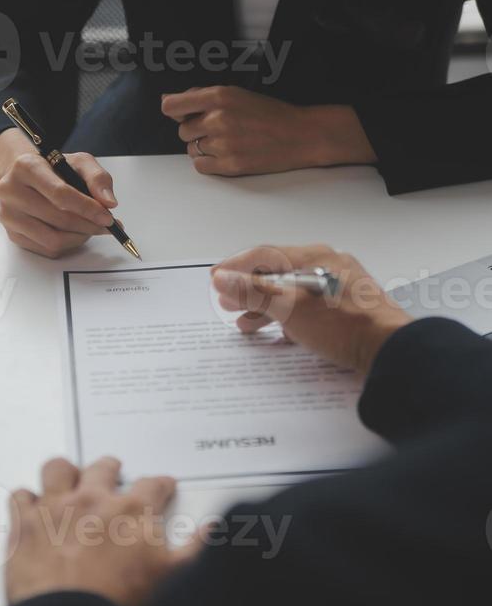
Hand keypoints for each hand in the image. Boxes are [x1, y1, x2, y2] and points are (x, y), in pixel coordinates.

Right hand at [0, 129, 117, 258]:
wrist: (23, 177)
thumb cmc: (52, 170)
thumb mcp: (78, 162)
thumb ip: (97, 178)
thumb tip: (109, 202)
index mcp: (26, 167)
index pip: (60, 194)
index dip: (88, 208)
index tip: (108, 217)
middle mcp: (11, 191)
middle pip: (59, 218)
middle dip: (89, 225)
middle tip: (107, 225)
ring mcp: (8, 215)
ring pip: (53, 239)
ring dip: (80, 237)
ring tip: (90, 228)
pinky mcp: (12, 234)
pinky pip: (47, 249)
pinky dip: (68, 244)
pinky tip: (74, 232)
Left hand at [6, 457, 199, 605]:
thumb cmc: (120, 602)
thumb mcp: (172, 578)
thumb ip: (195, 548)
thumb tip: (213, 529)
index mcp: (131, 510)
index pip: (152, 484)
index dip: (160, 485)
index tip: (162, 487)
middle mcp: (92, 499)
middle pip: (102, 468)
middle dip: (110, 469)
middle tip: (113, 474)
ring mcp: (55, 508)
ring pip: (57, 469)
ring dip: (64, 473)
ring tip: (68, 480)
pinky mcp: (24, 525)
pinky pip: (20, 496)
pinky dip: (26, 500)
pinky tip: (31, 508)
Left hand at [161, 86, 374, 176]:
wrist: (300, 134)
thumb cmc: (271, 113)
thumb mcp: (237, 93)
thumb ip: (205, 97)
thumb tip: (173, 102)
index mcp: (219, 97)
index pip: (172, 105)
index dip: (174, 110)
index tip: (179, 113)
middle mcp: (218, 119)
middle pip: (182, 130)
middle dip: (195, 130)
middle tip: (216, 129)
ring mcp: (223, 144)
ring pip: (191, 149)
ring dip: (203, 147)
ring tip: (226, 142)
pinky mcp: (230, 165)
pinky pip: (200, 166)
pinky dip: (208, 162)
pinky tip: (225, 155)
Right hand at [212, 245, 410, 374]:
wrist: (388, 350)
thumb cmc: (343, 325)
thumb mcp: (288, 307)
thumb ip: (253, 291)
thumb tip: (223, 278)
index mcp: (314, 257)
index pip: (264, 255)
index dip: (236, 267)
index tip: (217, 278)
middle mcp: (328, 265)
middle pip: (278, 273)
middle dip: (249, 290)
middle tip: (228, 303)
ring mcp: (339, 286)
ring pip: (293, 292)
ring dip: (267, 306)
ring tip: (247, 323)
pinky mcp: (348, 307)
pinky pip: (309, 306)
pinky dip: (289, 316)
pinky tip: (281, 332)